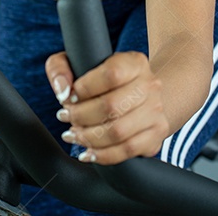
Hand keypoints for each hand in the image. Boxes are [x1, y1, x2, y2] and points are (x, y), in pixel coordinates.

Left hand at [45, 51, 169, 164]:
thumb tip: (63, 91)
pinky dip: (103, 155)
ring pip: (118, 132)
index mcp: (134, 62)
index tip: (69, 97)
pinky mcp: (156, 135)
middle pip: (112, 106)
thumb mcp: (78, 63)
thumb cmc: (103, 80)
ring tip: (73, 134)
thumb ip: (60, 69)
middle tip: (65, 117)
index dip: (85, 88)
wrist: (140, 95)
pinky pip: (127, 150)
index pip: (111, 74)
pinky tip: (88, 152)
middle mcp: (150, 85)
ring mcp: (156, 112)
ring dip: (88, 137)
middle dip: (80, 116)